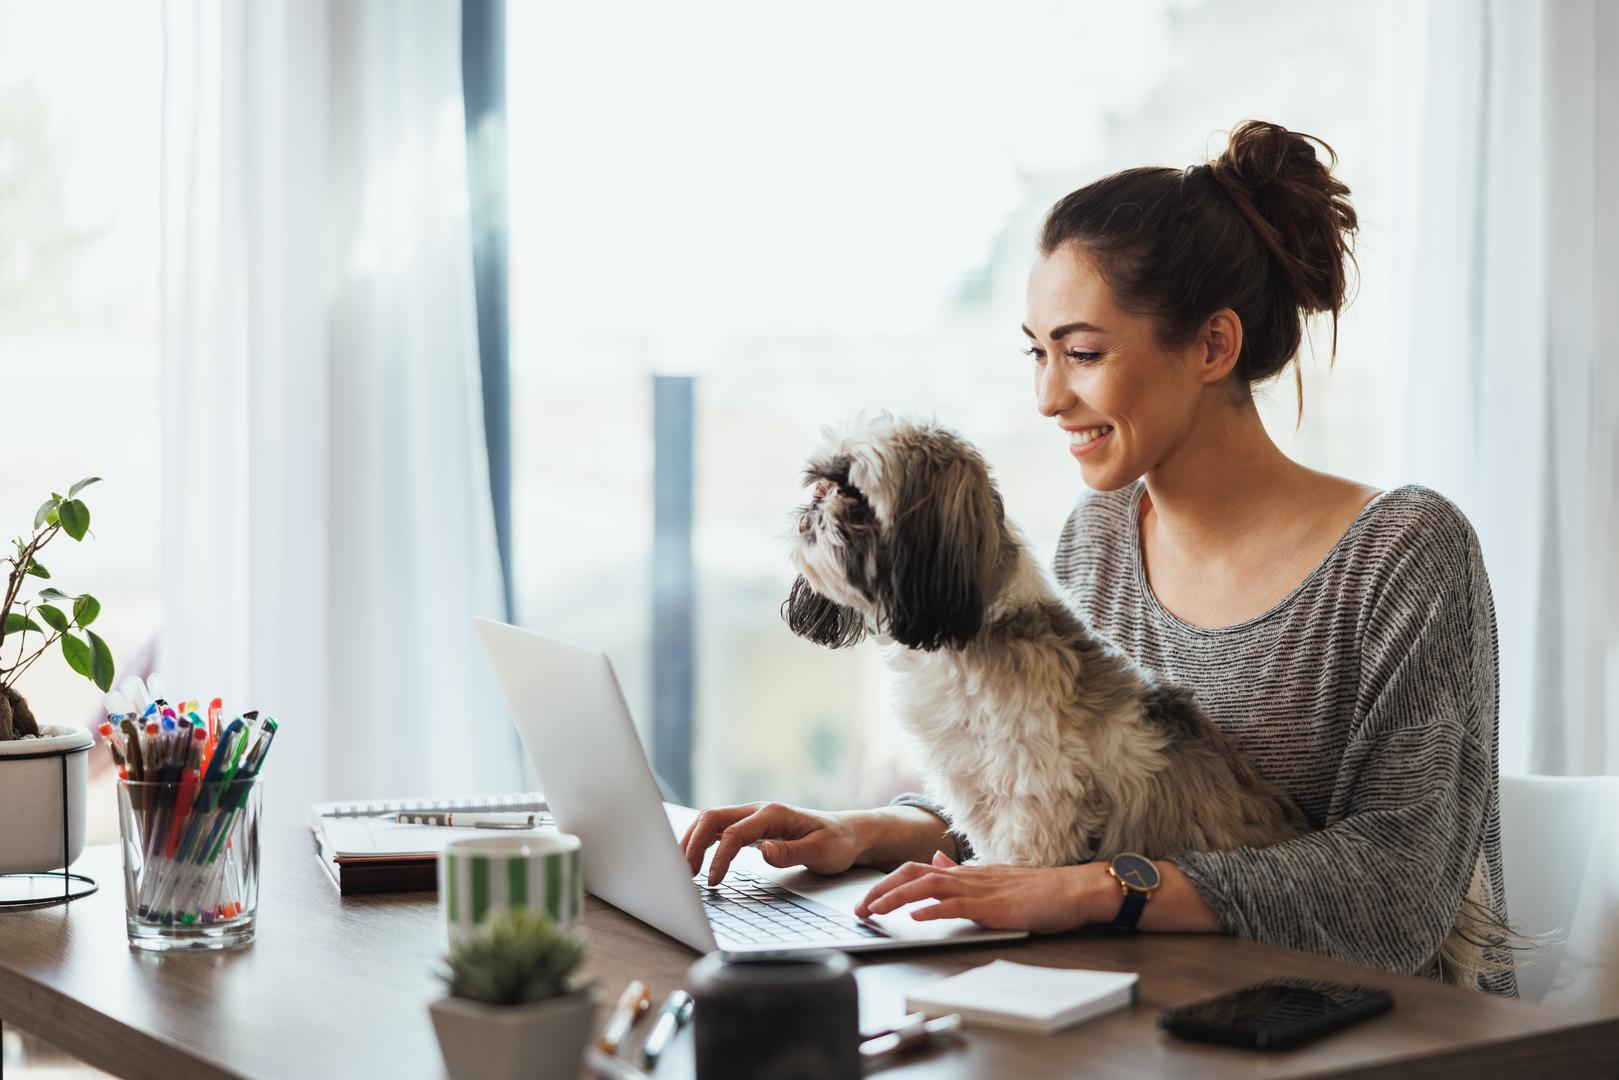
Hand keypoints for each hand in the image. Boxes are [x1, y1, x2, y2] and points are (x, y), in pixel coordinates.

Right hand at [680, 802, 869, 884]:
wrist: (848, 834)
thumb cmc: (837, 843)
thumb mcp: (820, 852)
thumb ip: (791, 852)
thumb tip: (762, 851)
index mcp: (773, 814)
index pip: (733, 833)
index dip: (719, 857)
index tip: (712, 882)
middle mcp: (758, 811)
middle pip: (712, 818)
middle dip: (692, 844)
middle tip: (682, 874)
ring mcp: (753, 818)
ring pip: (711, 821)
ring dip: (692, 841)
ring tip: (680, 868)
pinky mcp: (752, 828)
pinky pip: (719, 830)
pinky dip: (702, 842)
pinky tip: (694, 860)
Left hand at [854, 851, 1117, 933]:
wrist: (1075, 891)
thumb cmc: (1040, 890)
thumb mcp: (994, 878)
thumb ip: (961, 873)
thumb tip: (935, 861)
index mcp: (967, 873)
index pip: (917, 871)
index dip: (889, 882)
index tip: (868, 899)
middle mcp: (969, 877)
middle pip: (914, 874)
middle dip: (881, 890)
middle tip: (859, 909)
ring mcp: (981, 890)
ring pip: (928, 887)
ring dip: (897, 898)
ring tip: (874, 911)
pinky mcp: (994, 907)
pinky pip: (957, 906)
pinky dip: (933, 910)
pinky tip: (916, 918)